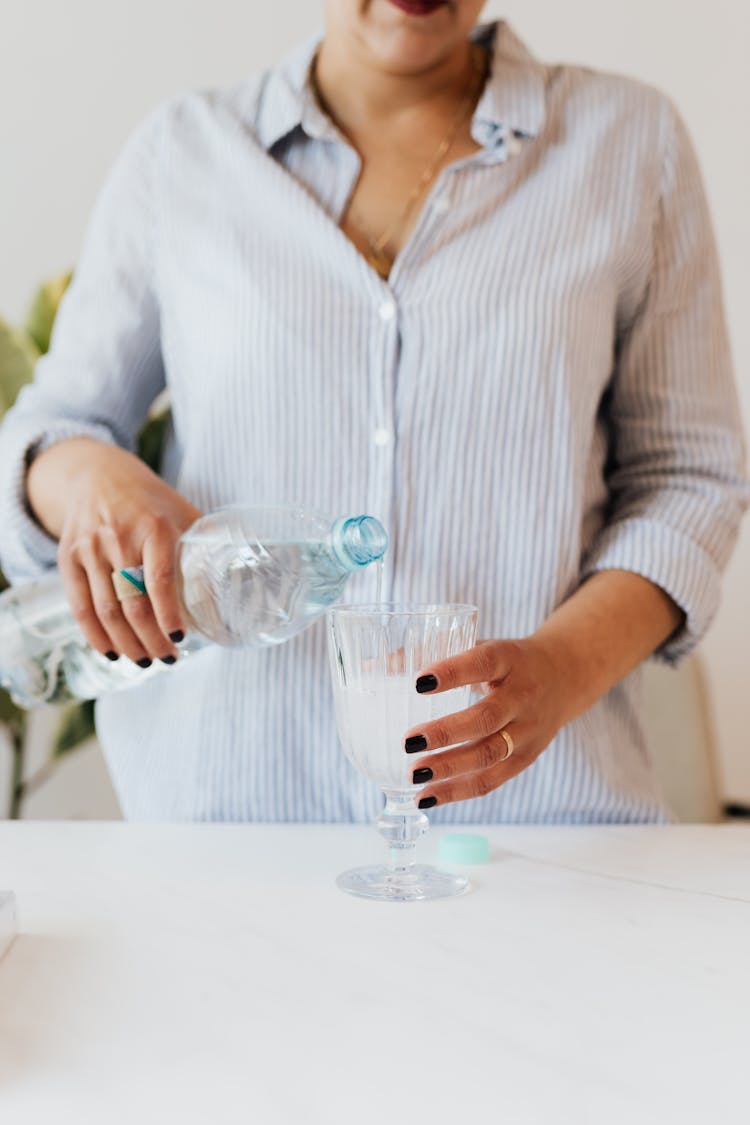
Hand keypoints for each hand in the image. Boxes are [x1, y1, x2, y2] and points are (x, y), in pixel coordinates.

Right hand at [27, 438, 201, 664]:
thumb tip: (244, 575)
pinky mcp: (68, 559)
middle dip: (151, 639)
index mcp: (154, 527)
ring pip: (106, 610)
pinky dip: (95, 636)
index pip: (159, 579)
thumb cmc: (150, 501)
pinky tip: (112, 652)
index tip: (181, 638)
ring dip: (127, 643)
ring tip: (146, 660)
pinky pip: (80, 606)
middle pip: (132, 603)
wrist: (97, 477)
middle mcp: (118, 538)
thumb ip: (207, 542)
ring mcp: (90, 549)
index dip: (168, 614)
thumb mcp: (182, 511)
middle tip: (168, 658)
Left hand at [404, 637, 569, 806]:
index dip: (452, 672)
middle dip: (446, 733)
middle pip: (486, 718)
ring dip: (450, 769)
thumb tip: (371, 668)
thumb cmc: (505, 661)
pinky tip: (427, 796)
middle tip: (408, 743)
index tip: (418, 682)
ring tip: (413, 776)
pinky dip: (459, 791)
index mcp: (508, 659)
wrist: (564, 676)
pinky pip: (493, 779)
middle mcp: (522, 696)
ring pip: (490, 754)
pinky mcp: (526, 758)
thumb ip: (430, 653)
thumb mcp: (478, 644)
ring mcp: (528, 730)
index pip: (482, 663)